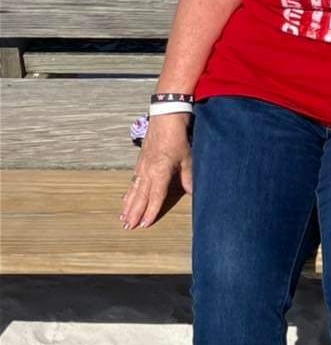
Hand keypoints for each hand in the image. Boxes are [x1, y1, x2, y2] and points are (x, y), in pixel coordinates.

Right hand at [120, 114, 192, 229]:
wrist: (166, 117)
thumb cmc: (178, 137)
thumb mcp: (187, 158)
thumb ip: (188, 177)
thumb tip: (194, 193)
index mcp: (159, 172)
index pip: (154, 197)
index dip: (150, 212)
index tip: (144, 225)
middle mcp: (147, 172)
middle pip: (139, 197)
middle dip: (133, 213)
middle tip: (126, 227)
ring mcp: (142, 166)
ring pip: (133, 190)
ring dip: (128, 205)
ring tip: (122, 218)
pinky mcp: (140, 161)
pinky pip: (133, 181)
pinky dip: (129, 191)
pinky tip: (125, 198)